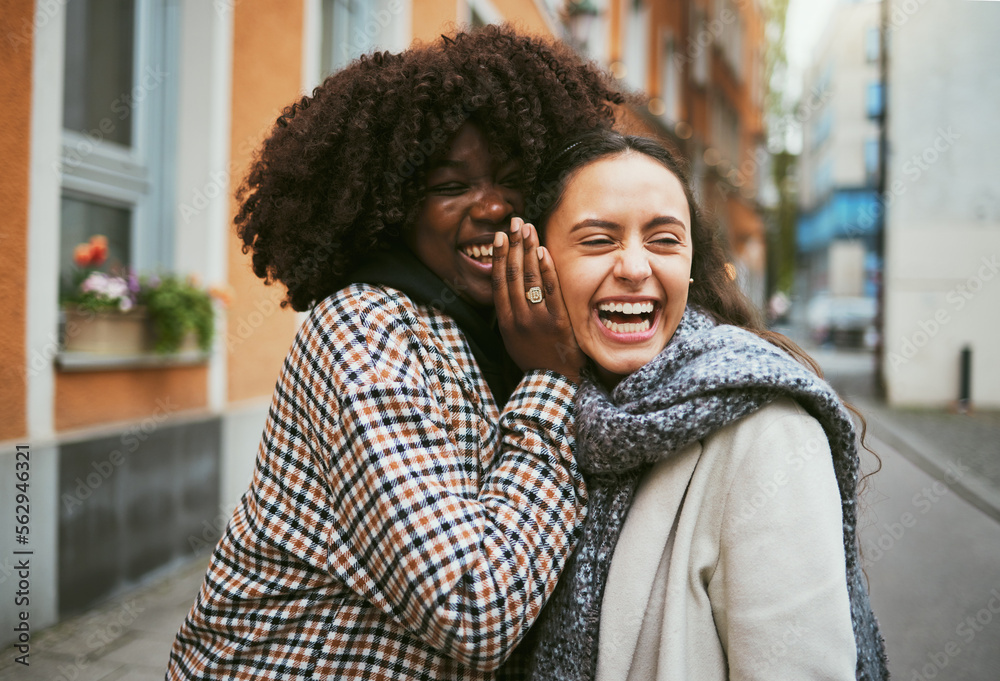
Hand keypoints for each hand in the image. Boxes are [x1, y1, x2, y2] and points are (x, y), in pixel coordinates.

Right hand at [492, 217, 585, 382]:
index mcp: (505, 322)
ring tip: (528, 229)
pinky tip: (543, 251)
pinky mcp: (558, 321)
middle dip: (514, 245)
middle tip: (515, 223)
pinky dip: (546, 269)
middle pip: (513, 275)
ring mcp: (538, 319)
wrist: (552, 381)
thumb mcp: (513, 339)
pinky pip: (551, 290)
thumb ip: (509, 314)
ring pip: (530, 278)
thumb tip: (507, 287)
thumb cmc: (533, 358)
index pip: (499, 282)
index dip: (498, 257)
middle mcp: (518, 318)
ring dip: (528, 250)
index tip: (499, 237)